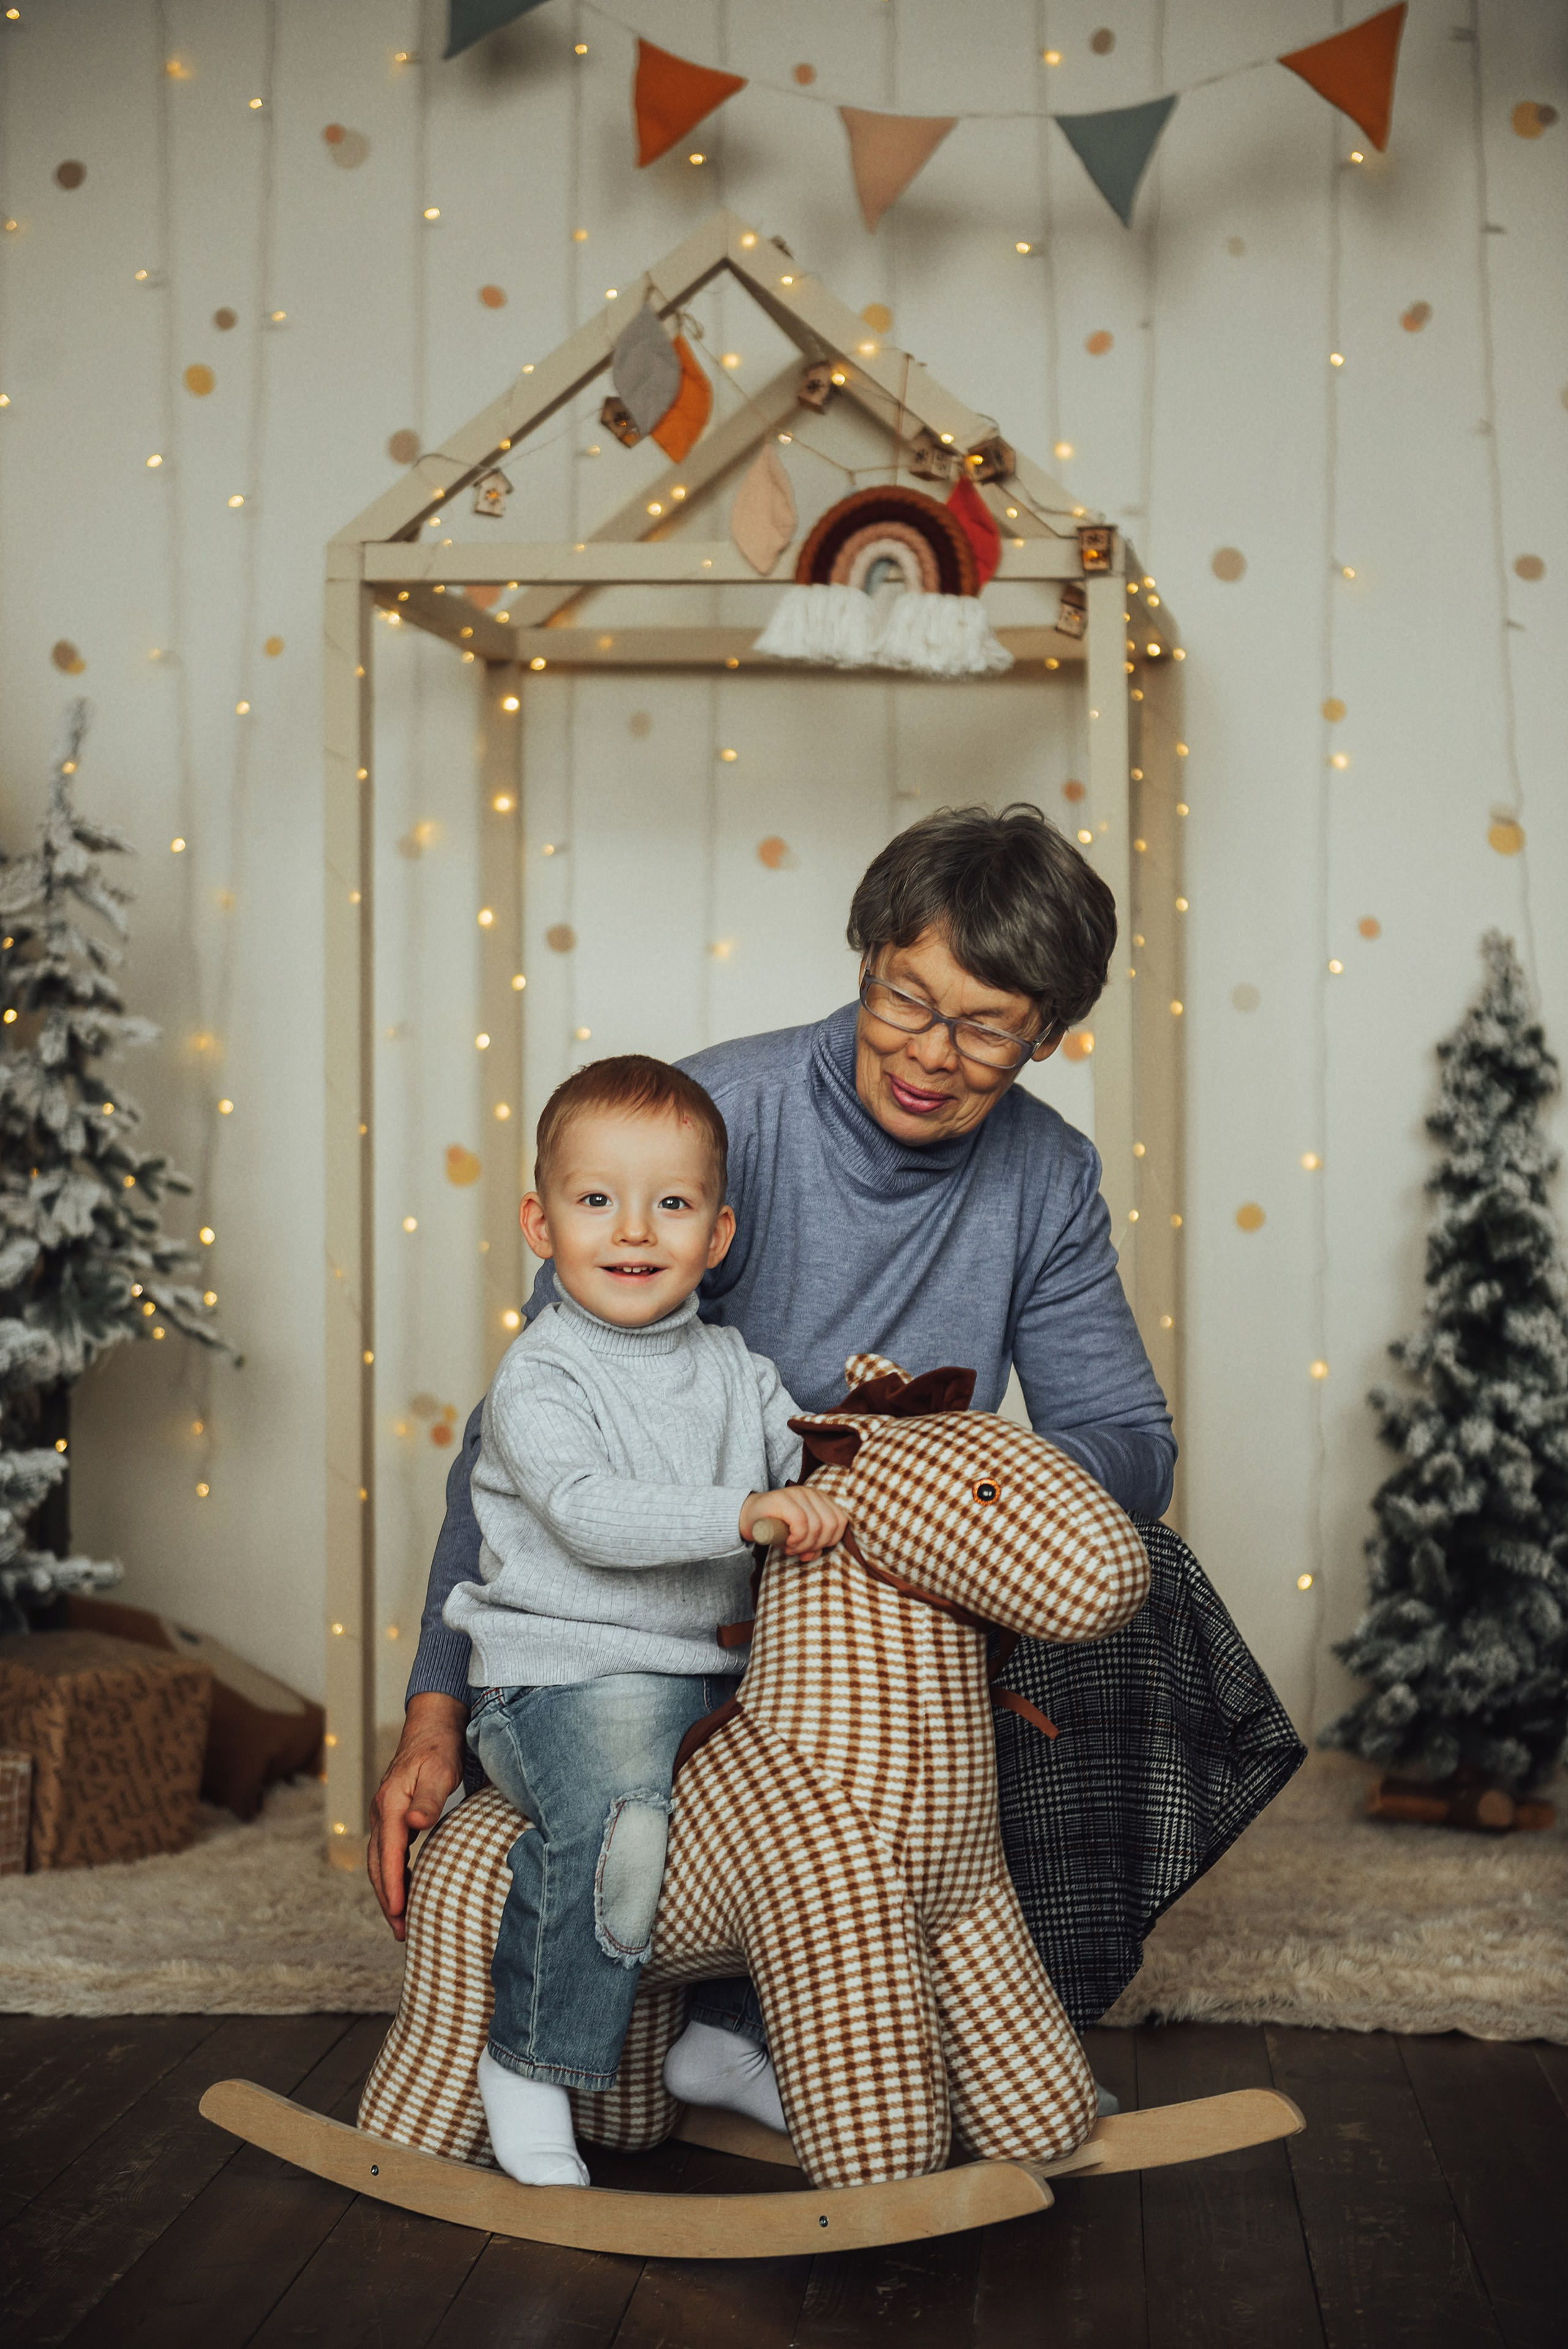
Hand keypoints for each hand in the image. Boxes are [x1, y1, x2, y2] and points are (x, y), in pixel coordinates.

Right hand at [366, 1692, 467, 1940]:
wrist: (433, 1725)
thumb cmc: (439, 1747)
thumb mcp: (440, 1770)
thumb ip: (429, 1798)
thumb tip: (415, 1823)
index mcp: (391, 1804)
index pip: (389, 1853)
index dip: (393, 1885)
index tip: (398, 1913)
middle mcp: (383, 1812)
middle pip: (379, 1863)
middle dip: (387, 1898)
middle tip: (400, 1931)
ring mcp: (386, 1814)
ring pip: (381, 1860)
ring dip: (388, 1890)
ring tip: (401, 1920)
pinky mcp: (395, 1815)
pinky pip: (390, 1851)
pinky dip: (395, 1873)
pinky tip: (406, 1888)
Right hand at [740, 1486, 849, 1563]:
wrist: (748, 1517)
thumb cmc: (776, 1528)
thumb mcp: (799, 1539)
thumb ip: (812, 1547)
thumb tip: (812, 1555)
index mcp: (821, 1500)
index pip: (840, 1522)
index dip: (829, 1541)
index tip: (811, 1549)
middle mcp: (812, 1493)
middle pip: (831, 1525)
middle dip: (817, 1545)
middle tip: (799, 1550)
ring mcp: (798, 1494)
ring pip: (817, 1526)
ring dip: (804, 1545)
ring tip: (790, 1548)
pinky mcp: (784, 1499)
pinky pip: (801, 1524)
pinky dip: (796, 1540)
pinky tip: (786, 1544)